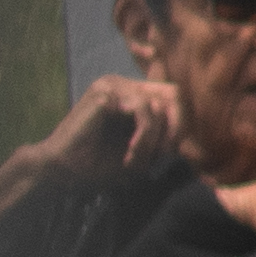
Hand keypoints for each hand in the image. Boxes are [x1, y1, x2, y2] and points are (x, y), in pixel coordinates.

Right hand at [33, 73, 182, 187]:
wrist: (65, 171)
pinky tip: (130, 155)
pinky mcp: (104, 93)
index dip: (181, 124)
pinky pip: (144, 110)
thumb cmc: (101, 164)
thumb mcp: (143, 150)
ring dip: (154, 141)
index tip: (171, 152)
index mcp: (132, 95)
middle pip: (174, 93)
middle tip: (163, 154)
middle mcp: (123, 85)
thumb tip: (190, 131)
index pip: (174, 97)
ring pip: (159, 105)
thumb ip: (164, 135)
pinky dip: (144, 138)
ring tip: (136, 161)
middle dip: (175, 128)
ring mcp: (113, 85)